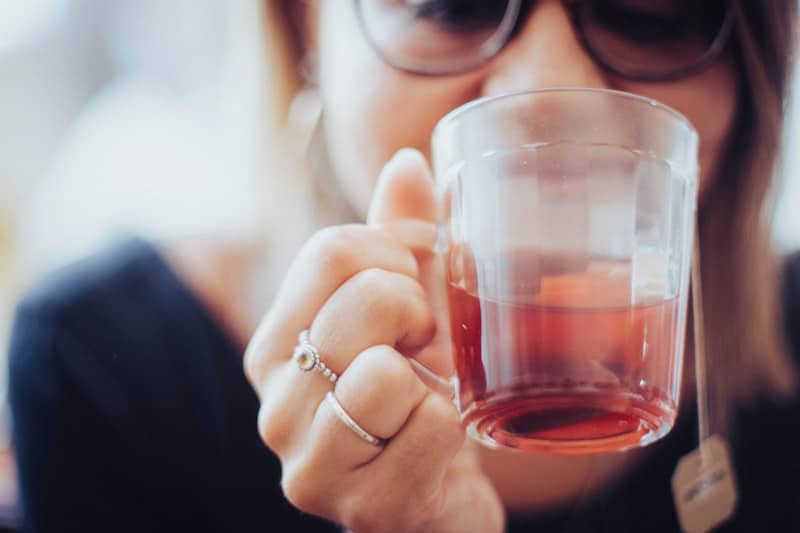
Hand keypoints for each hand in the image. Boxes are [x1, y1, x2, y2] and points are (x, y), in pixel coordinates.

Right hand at [244, 149, 503, 532]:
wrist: (435, 497)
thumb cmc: (416, 395)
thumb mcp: (407, 311)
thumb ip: (401, 238)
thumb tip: (409, 159)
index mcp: (276, 340)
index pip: (334, 249)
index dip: (397, 260)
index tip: (409, 298)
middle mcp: (274, 400)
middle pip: (368, 298)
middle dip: (420, 316)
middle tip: (420, 354)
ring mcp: (309, 461)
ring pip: (387, 372)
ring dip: (432, 381)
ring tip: (422, 402)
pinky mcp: (358, 507)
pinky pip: (429, 427)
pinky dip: (452, 429)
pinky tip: (433, 448)